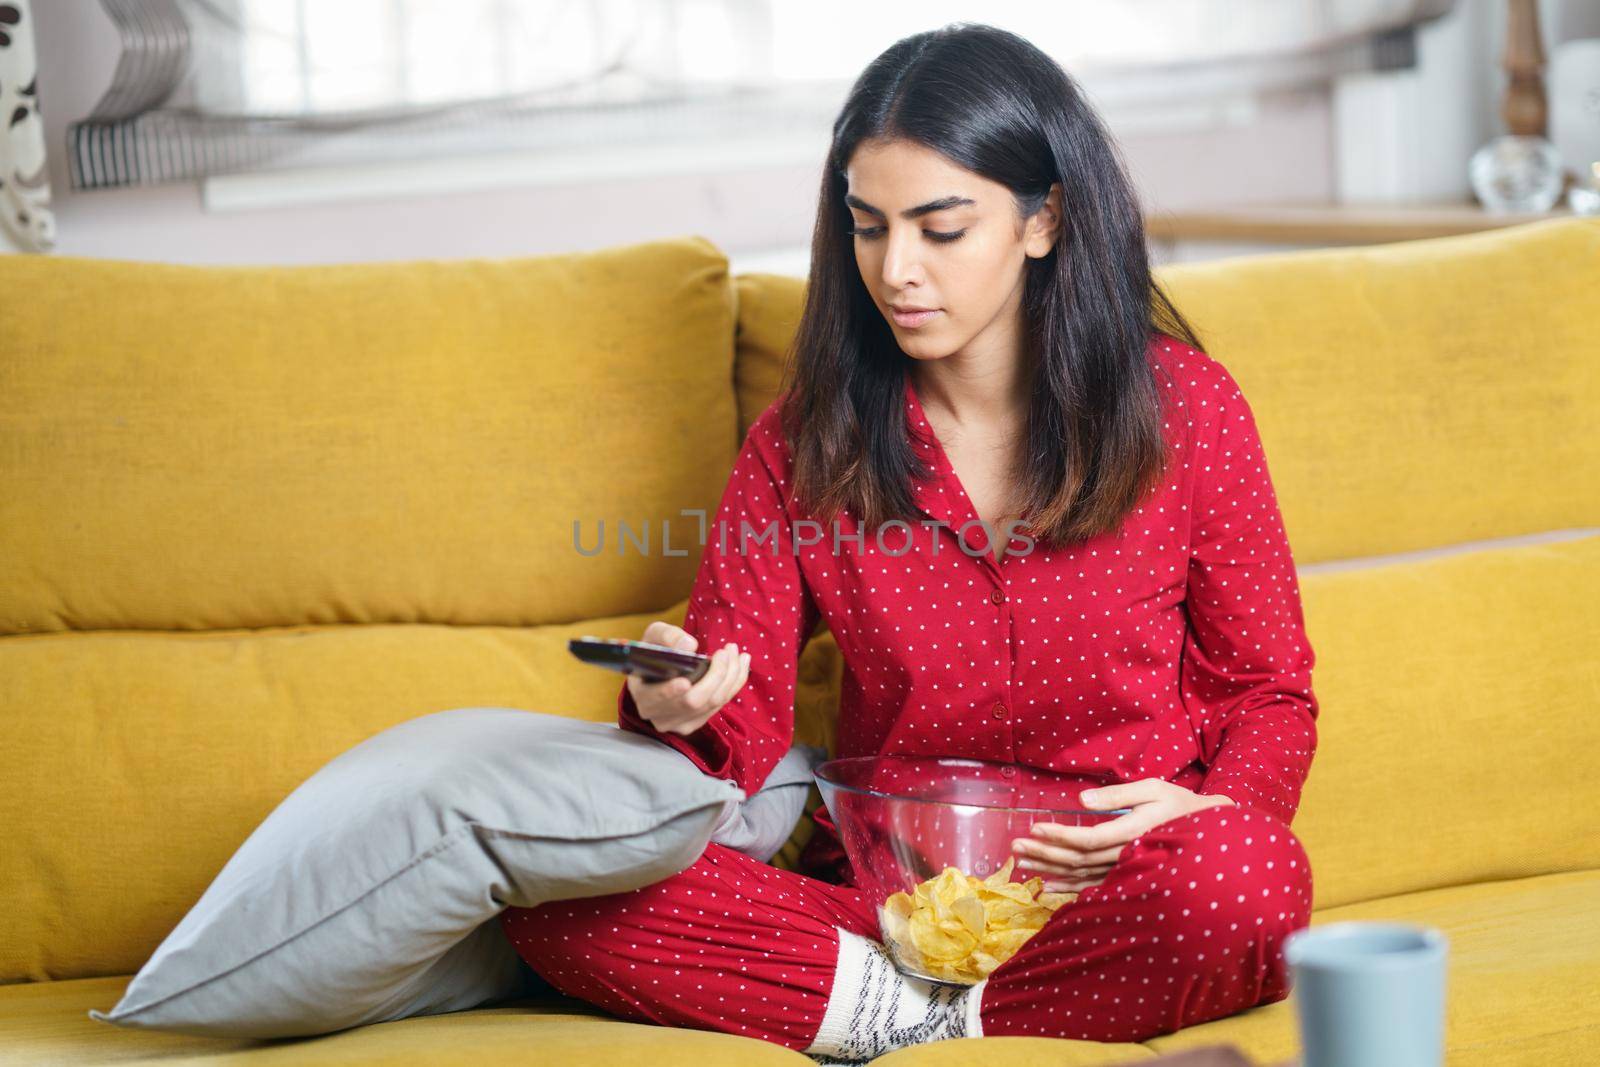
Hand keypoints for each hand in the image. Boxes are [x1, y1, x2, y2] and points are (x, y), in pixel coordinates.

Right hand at [626, 621, 750, 735]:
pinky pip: (721, 705)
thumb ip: (667, 636)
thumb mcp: (654, 636)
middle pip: (692, 701)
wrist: (661, 670)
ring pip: (712, 703)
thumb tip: (689, 646)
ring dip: (731, 676)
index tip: (685, 681)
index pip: (654, 698)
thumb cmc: (656, 651)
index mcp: (642, 694)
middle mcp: (658, 715)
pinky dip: (735, 684)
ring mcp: (678, 723)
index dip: (669, 692)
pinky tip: (740, 664)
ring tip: (735, 652)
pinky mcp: (697, 722)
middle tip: (726, 650)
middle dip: (716, 674)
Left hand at [1010, 778, 1235, 891]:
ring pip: (1081, 875)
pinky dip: (1069, 887)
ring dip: (1050, 869)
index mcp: (1132, 833)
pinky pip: (1093, 886)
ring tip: (1021, 863)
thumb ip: (1118, 794)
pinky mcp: (1127, 877)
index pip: (1088, 840)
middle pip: (1078, 860)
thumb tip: (1082, 799)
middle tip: (1015, 846)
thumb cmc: (1180, 805)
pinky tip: (1048, 886)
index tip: (1035, 827)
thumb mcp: (1153, 789)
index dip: (1060, 835)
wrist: (1210, 833)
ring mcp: (1126, 871)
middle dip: (1045, 853)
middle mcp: (1126, 857)